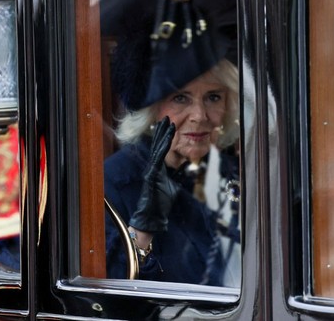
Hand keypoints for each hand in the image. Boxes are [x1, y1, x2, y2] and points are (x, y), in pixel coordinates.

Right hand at [129, 116, 177, 232]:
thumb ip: (175, 180)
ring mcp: (151, 170)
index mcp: (157, 170)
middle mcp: (152, 167)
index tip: (168, 125)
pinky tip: (168, 137)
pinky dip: (164, 146)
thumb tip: (182, 176)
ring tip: (168, 122)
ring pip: (158, 148)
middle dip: (162, 131)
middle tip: (166, 117)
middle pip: (157, 145)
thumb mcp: (172, 189)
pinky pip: (159, 157)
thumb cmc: (161, 205)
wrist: (152, 217)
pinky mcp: (152, 174)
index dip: (164, 137)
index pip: (160, 150)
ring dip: (163, 135)